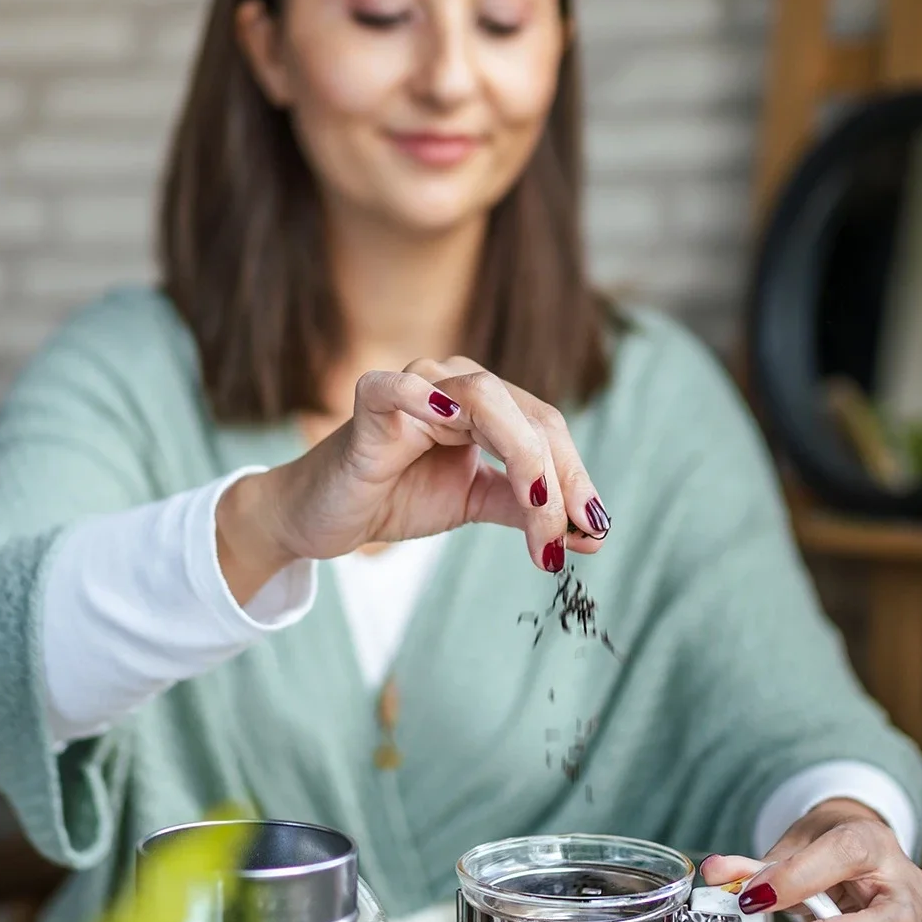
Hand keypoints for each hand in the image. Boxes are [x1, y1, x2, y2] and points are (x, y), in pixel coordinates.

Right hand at [214, 358, 610, 598]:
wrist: (326, 516)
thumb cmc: (397, 497)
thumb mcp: (476, 503)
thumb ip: (528, 510)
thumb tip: (592, 536)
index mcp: (487, 402)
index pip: (547, 429)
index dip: (576, 478)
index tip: (595, 534)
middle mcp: (456, 383)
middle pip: (528, 416)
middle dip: (556, 480)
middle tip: (563, 538)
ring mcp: (414, 386)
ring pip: (486, 401)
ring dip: (522, 459)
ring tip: (538, 509)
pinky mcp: (370, 402)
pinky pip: (398, 388)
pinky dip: (424, 399)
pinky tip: (447, 422)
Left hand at [702, 799, 921, 921]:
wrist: (865, 846)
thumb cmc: (830, 848)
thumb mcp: (793, 845)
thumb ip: (755, 866)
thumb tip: (715, 874)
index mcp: (872, 844)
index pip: (849, 852)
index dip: (799, 877)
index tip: (753, 899)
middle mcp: (906, 886)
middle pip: (894, 921)